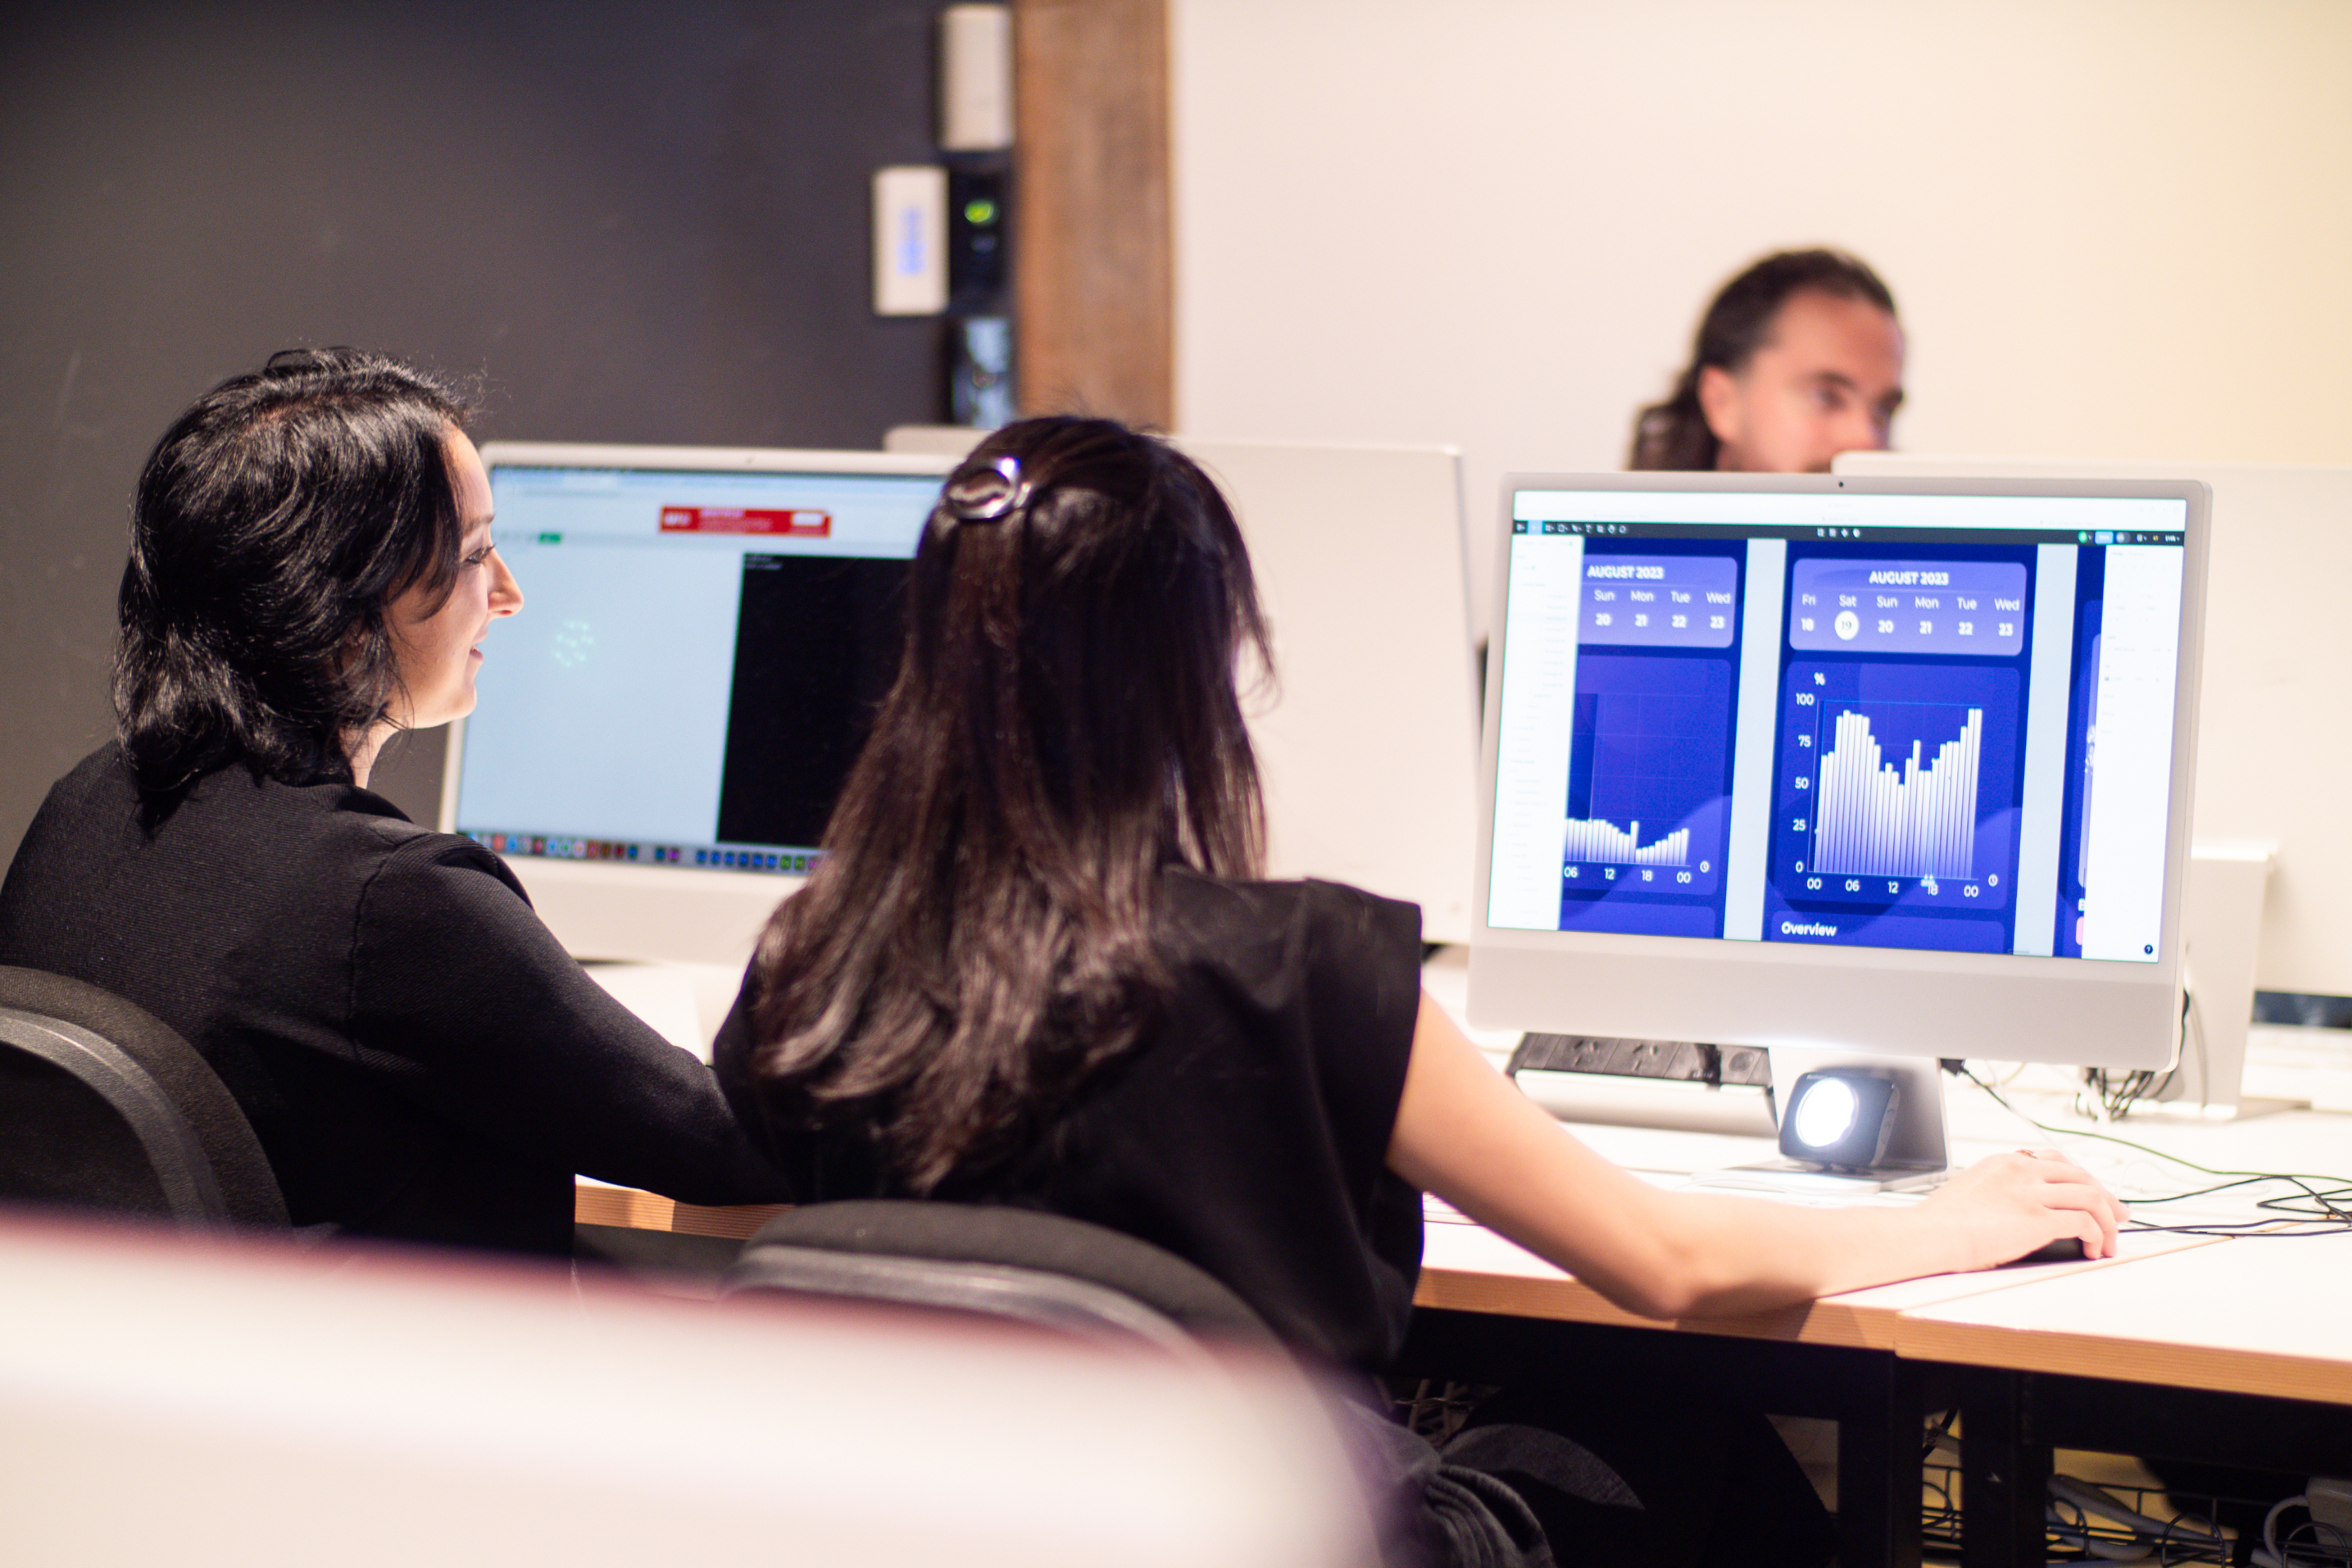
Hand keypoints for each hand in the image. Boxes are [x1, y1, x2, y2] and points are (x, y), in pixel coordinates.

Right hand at [1919, 1147, 2127, 1268]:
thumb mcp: (1970, 1189)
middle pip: (2081, 1177)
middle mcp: (2022, 1171)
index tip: (2092, 1193)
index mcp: (2005, 1161)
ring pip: (2091, 1198)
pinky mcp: (2038, 1219)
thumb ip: (1997, 1190)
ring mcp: (2031, 1193)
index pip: (2056, 1161)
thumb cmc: (1940, 1221)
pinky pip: (2084, 1222)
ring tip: (2110, 1240)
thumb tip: (2010, 1210)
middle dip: (2106, 1198)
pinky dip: (2097, 1236)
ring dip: (2108, 1221)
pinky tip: (2092, 1249)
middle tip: (2119, 1215)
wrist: (1929, 1233)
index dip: (2082, 1178)